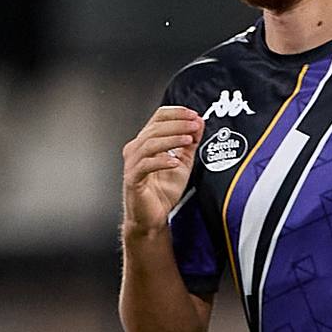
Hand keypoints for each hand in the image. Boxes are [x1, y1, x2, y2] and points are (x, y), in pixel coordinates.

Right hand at [121, 106, 203, 235]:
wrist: (152, 218)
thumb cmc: (162, 192)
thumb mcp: (183, 163)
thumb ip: (190, 143)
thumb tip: (199, 123)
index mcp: (147, 142)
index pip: (158, 117)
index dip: (176, 113)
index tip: (194, 115)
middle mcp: (136, 149)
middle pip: (155, 128)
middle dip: (177, 124)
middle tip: (194, 125)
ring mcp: (132, 164)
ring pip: (149, 143)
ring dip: (171, 139)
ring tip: (188, 140)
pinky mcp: (132, 179)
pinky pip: (145, 165)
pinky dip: (161, 161)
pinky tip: (174, 162)